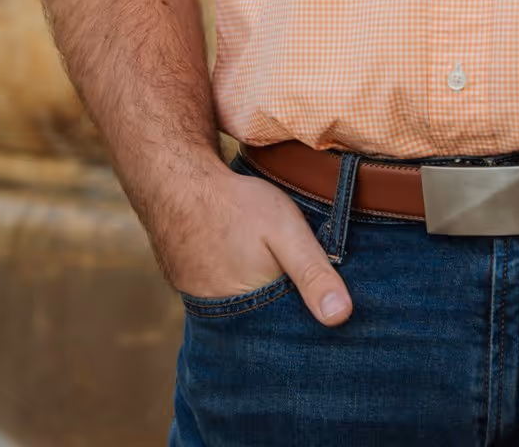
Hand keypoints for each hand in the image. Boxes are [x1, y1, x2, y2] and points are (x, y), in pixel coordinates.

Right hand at [151, 160, 353, 326]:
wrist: (177, 182)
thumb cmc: (235, 206)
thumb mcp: (286, 232)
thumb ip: (312, 272)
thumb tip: (341, 317)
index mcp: (250, 314)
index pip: (286, 335)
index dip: (308, 322)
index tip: (328, 310)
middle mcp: (222, 319)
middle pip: (264, 325)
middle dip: (286, 311)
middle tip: (300, 282)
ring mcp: (202, 302)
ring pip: (244, 310)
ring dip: (261, 298)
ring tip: (273, 271)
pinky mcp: (190, 285)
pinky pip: (223, 295)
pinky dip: (239, 284)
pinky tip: (247, 262)